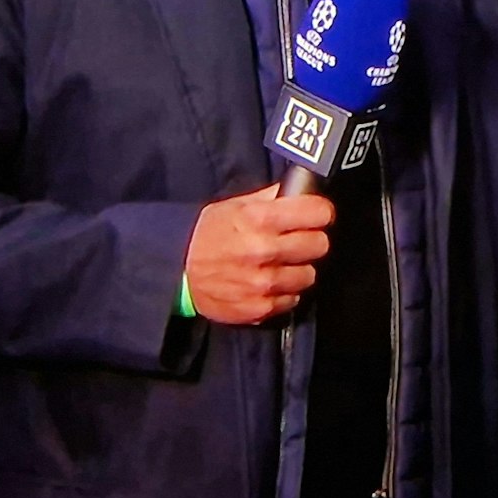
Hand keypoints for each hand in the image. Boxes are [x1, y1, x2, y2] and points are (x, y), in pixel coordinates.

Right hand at [184, 185, 334, 324]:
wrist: (177, 273)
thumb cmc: (207, 234)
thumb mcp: (235, 205)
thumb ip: (271, 197)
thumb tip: (302, 189)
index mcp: (259, 219)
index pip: (318, 212)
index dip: (320, 212)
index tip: (317, 215)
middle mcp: (264, 250)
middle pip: (320, 244)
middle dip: (312, 240)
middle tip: (298, 240)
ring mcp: (263, 282)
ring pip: (309, 274)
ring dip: (298, 269)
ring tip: (280, 264)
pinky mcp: (261, 307)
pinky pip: (293, 299)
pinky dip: (285, 292)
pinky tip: (268, 282)